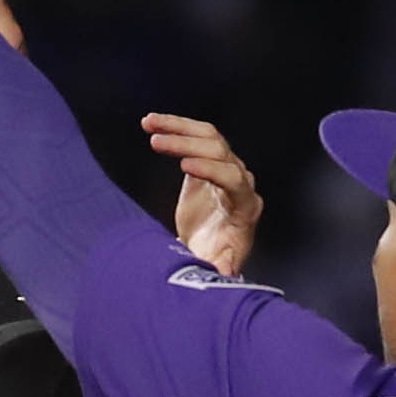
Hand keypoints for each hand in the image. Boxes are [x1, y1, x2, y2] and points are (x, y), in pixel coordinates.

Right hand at [145, 113, 262, 276]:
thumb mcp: (217, 265)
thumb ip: (221, 266)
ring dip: (178, 127)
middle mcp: (240, 181)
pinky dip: (174, 126)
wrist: (210, 246)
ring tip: (150, 124)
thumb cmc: (214, 257)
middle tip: (156, 143)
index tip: (184, 167)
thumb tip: (224, 274)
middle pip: (219, 151)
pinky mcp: (209, 158)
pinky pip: (196, 135)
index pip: (233, 179)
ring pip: (207, 136)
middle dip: (188, 145)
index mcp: (246, 206)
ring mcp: (226, 166)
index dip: (211, 170)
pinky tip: (151, 122)